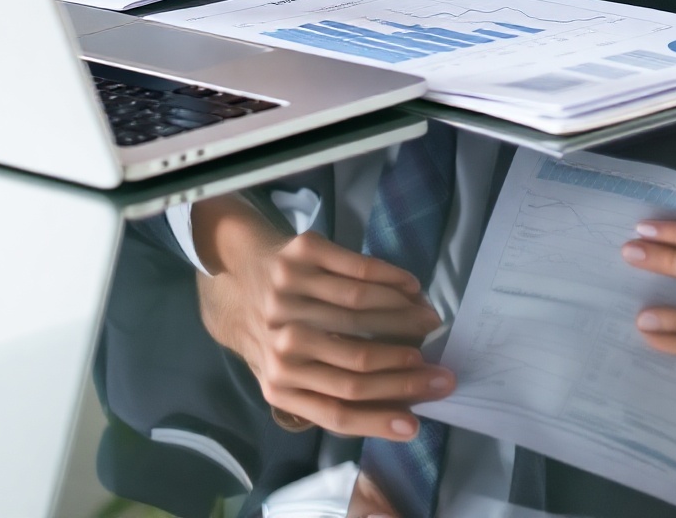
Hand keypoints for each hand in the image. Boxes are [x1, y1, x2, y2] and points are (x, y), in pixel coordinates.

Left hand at [188, 197, 453, 437]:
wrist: (234, 277)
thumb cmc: (273, 336)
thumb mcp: (286, 376)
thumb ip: (328, 394)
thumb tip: (398, 414)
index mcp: (278, 385)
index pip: (337, 410)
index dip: (380, 418)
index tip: (418, 422)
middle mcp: (281, 342)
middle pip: (356, 363)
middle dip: (408, 372)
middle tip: (441, 372)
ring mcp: (288, 294)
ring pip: (360, 311)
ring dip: (404, 319)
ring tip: (430, 323)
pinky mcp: (301, 255)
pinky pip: (355, 268)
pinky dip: (390, 278)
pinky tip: (411, 287)